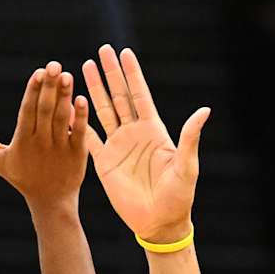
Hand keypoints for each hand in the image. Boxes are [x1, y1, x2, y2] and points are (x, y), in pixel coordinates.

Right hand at [0, 62, 91, 211]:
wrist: (51, 202)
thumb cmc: (22, 178)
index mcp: (22, 140)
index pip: (27, 110)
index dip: (33, 90)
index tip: (39, 72)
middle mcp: (41, 142)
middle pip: (45, 109)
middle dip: (50, 86)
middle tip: (55, 65)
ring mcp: (60, 148)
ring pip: (62, 118)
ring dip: (65, 96)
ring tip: (68, 76)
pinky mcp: (77, 154)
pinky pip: (80, 132)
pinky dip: (81, 117)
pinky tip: (82, 99)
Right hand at [81, 43, 210, 243]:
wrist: (159, 223)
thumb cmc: (178, 196)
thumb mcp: (186, 166)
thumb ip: (190, 137)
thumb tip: (205, 110)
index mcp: (154, 131)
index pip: (140, 96)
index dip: (133, 75)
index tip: (125, 52)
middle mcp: (135, 134)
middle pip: (120, 97)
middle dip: (111, 74)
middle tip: (102, 50)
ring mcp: (118, 146)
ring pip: (102, 110)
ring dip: (94, 89)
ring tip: (84, 66)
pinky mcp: (104, 161)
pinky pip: (88, 136)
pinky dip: (78, 121)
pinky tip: (69, 103)